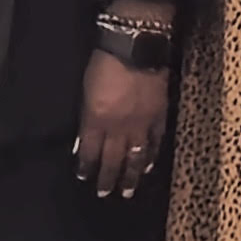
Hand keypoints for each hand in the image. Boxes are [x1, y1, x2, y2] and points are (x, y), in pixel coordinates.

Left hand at [76, 46, 172, 192]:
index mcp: (97, 120)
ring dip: (130, 176)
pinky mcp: (158, 117)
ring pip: (135, 157)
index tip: (84, 177)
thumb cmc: (104, 63)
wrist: (136, 46)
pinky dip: (151, 156)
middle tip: (105, 193)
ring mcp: (140, 124)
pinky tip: (147, 166)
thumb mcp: (85, 90)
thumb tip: (82, 139)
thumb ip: (86, 116)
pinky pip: (154, 143)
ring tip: (127, 191)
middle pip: (112, 159)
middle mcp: (118, 128)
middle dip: (107, 178)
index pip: (89, 151)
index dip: (86, 166)